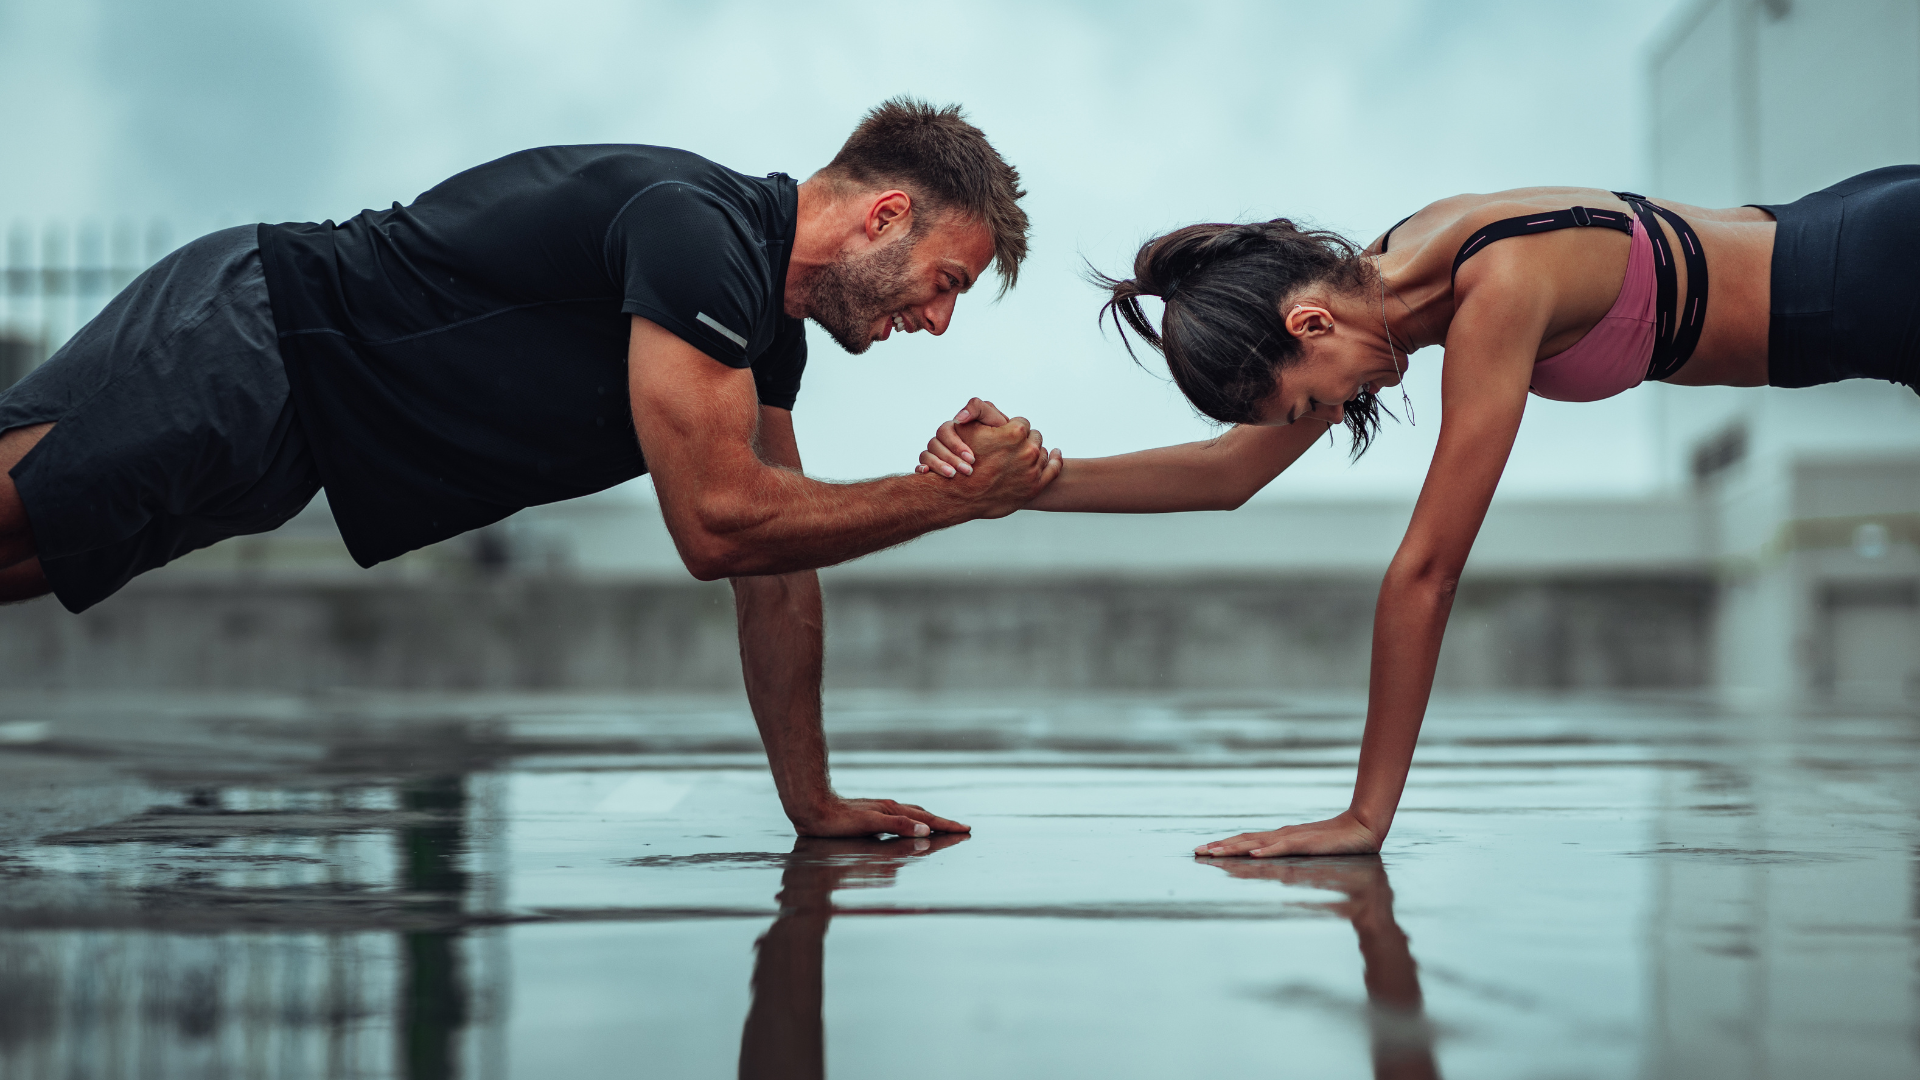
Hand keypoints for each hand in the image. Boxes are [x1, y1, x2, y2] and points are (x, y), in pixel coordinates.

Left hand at [790, 796, 970, 838]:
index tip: (965, 829)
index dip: (946, 826)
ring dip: (928, 821)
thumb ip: (898, 826)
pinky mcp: (870, 814)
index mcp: (893, 811)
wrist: (812, 808)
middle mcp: (889, 808)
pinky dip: (912, 821)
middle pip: (923, 815)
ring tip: (940, 826)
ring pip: (911, 814)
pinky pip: (899, 818)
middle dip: (943, 823)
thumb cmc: (838, 821)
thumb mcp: (869, 824)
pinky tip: (905, 826)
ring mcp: (880, 810)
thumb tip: (926, 829)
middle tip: (961, 829)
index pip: (927, 820)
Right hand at [915, 397, 1014, 477]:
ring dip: (937, 465)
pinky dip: (922, 469)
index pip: (945, 432)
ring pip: (926, 455)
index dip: (955, 445)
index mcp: (956, 427)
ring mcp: (938, 453)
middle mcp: (944, 439)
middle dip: (949, 457)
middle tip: (967, 470)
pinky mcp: (935, 467)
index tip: (971, 457)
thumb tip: (958, 418)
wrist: (1007, 457)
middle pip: (934, 445)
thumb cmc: (1002, 436)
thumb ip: (978, 409)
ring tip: (953, 476)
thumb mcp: (993, 420)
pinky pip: (922, 466)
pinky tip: (928, 474)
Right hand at [926, 407, 1060, 516]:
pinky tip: (1055, 453)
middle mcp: (1027, 450)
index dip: (1012, 428)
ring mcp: (1032, 469)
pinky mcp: (1035, 486)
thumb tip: (988, 402)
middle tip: (1012, 447)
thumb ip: (977, 408)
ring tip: (1023, 455)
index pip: (1022, 422)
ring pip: (1042, 452)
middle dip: (1024, 440)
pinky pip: (1054, 469)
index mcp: (1014, 433)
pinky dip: (1056, 459)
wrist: (960, 496)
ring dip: (1034, 451)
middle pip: (1034, 437)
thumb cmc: (961, 462)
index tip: (1005, 434)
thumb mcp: (965, 428)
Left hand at [1193, 810, 1380, 857]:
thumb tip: (1276, 879)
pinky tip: (1252, 854)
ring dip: (1234, 848)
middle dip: (1220, 847)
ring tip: (1214, 853)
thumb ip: (1293, 865)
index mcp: (1280, 838)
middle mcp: (1281, 835)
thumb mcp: (1309, 858)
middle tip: (1196, 852)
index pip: (1247, 841)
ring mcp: (1293, 838)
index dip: (1224, 845)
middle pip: (1244, 841)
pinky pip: (1283, 847)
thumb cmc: (1337, 843)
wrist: (1362, 828)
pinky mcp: (1307, 843)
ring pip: (1257, 843)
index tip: (1204, 851)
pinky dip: (1267, 851)